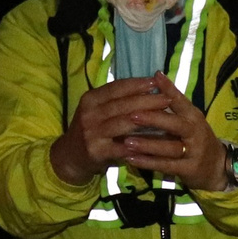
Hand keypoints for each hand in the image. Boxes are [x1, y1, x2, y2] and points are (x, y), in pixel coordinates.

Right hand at [49, 77, 173, 184]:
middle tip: (167, 98)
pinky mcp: (96, 151)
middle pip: (123, 104)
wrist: (69, 157)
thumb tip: (147, 86)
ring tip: (164, 116)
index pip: (116, 87)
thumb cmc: (91, 130)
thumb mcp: (97, 111)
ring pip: (124, 122)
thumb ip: (116, 100)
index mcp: (91, 99)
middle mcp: (89, 113)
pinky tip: (155, 142)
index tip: (156, 81)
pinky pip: (122, 146)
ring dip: (146, 119)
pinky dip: (139, 144)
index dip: (137, 84)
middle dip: (147, 100)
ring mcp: (92, 133)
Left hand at [119, 74, 228, 191]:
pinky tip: (131, 159)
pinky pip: (166, 166)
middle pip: (175, 124)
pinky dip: (148, 163)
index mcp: (193, 116)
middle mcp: (195, 132)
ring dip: (148, 145)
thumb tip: (155, 77)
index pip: (181, 101)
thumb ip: (173, 102)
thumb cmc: (196, 138)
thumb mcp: (188, 118)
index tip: (154, 78)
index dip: (169, 89)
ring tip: (127, 142)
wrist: (217, 166)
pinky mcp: (189, 169)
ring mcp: (193, 151)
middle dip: (154, 119)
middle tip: (132, 115)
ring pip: (169, 147)